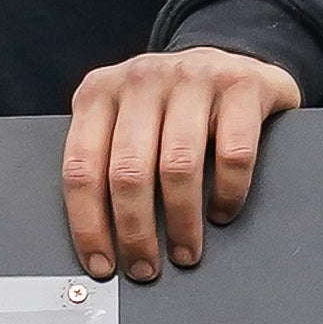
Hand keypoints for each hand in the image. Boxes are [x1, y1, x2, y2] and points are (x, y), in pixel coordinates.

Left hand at [62, 46, 301, 280]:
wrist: (232, 57)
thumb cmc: (171, 103)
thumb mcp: (125, 118)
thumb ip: (105, 157)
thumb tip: (97, 240)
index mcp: (99, 92)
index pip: (80, 168)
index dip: (88, 225)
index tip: (100, 263)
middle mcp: (142, 79)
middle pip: (128, 172)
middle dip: (135, 232)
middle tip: (145, 267)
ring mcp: (193, 77)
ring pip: (178, 166)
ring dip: (181, 222)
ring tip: (185, 251)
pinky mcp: (242, 85)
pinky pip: (233, 153)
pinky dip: (227, 193)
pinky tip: (222, 212)